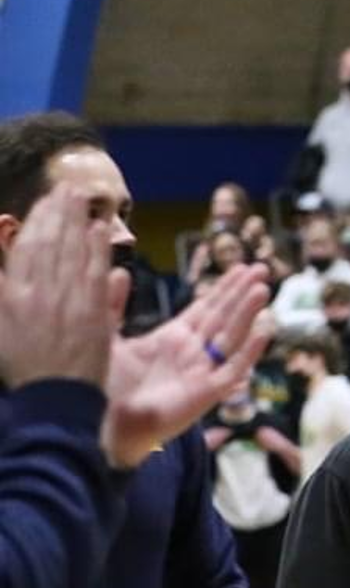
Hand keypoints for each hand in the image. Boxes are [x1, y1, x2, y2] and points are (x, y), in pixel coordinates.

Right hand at [0, 186, 122, 389]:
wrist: (50, 398)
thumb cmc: (22, 365)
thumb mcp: (2, 324)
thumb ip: (2, 284)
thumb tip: (5, 250)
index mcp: (13, 294)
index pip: (28, 247)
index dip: (39, 221)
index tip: (47, 201)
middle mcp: (40, 293)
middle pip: (51, 243)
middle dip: (59, 213)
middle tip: (69, 189)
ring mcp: (68, 301)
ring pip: (72, 252)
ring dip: (77, 223)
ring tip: (82, 200)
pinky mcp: (93, 313)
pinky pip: (95, 273)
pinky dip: (98, 250)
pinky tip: (102, 231)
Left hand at [102, 263, 271, 466]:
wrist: (101, 422)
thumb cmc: (104, 386)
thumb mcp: (106, 337)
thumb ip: (114, 305)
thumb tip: (120, 271)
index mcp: (173, 338)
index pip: (206, 308)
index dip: (224, 288)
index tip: (242, 268)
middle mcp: (193, 352)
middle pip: (223, 317)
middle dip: (242, 293)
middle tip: (262, 269)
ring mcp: (203, 372)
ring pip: (232, 336)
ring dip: (248, 313)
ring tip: (262, 289)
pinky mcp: (208, 392)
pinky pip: (233, 369)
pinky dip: (249, 351)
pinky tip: (263, 332)